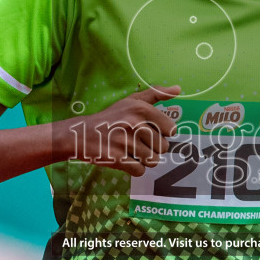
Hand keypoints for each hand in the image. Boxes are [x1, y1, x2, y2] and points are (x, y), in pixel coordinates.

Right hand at [65, 86, 181, 176]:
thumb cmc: (111, 118)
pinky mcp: (118, 159)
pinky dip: (133, 168)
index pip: (171, 130)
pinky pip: (140, 171)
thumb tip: (178, 89)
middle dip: (152, 148)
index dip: (161, 133)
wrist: (81, 134)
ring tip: (129, 150)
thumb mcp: (131, 101)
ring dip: (143, 159)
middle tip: (135, 142)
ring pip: (153, 161)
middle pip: (163, 148)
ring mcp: (126, 142)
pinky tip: (123, 158)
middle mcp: (135, 124)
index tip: (148, 131)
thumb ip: (156, 94)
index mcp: (141, 109)